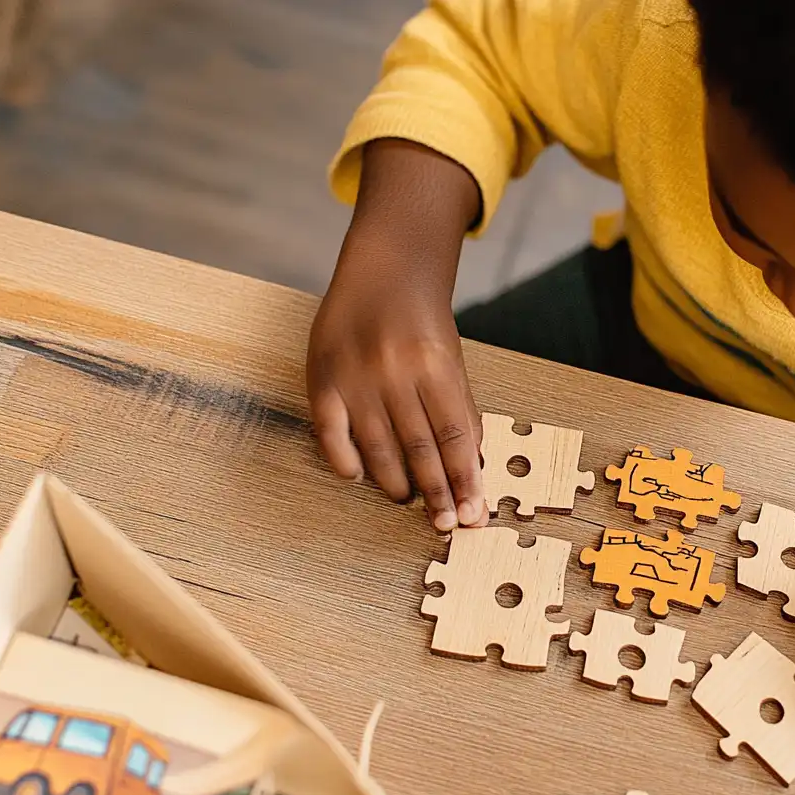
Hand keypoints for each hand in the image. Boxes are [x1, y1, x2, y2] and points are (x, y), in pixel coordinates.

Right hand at [306, 140, 486, 531]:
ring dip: (395, 482)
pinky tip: (358, 477)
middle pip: (420, 448)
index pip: (456, 437)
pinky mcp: (322, 378)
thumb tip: (471, 468)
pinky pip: (330, 433)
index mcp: (437, 366)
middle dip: (436, 492)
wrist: (383, 271)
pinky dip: (344, 460)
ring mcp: (356, 376)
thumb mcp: (452, 360)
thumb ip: (459, 409)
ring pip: (378, 447)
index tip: (473, 513)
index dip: (466, 479)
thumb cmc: (424, 324)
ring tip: (407, 501)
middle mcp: (396, 372)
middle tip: (444, 523)